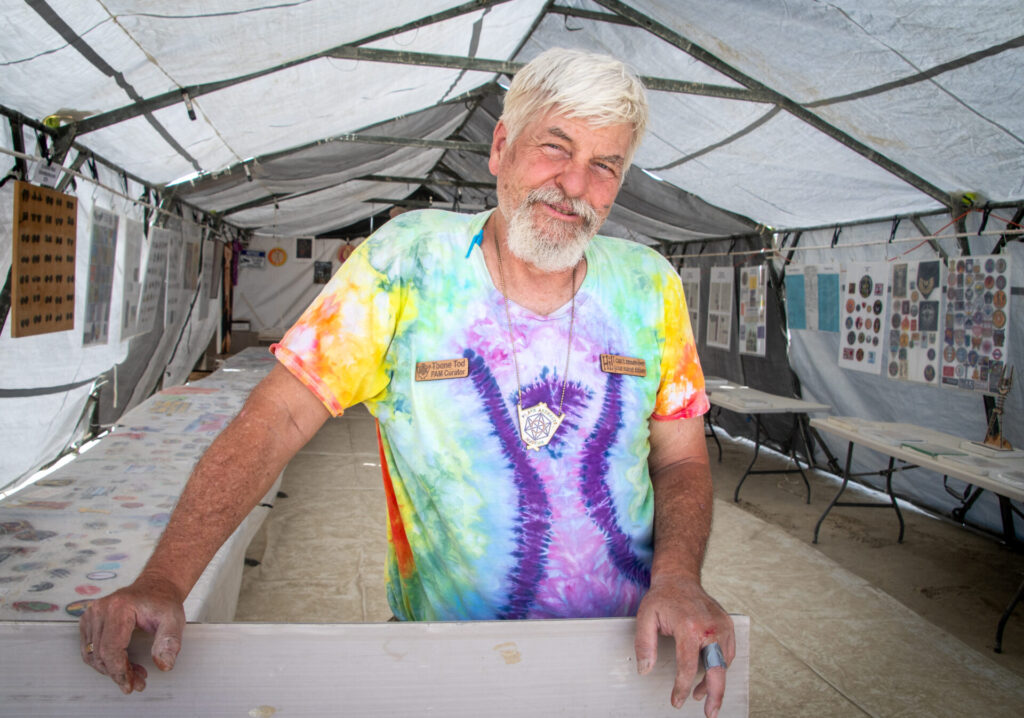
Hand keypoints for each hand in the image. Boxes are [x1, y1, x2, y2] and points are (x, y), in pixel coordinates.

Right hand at [79, 573, 185, 693]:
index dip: (119, 672)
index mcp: (118, 607)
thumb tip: (164, 665)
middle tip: (139, 682)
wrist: (155, 587)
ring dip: (111, 670)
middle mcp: (100, 609)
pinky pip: (89, 649)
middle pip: (100, 654)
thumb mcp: (174, 619)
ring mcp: (91, 614)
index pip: (111, 649)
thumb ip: (170, 641)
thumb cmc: (163, 603)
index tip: (131, 686)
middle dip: (118, 673)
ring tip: (134, 674)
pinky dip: (104, 661)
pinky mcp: (88, 620)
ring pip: (92, 655)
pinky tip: (123, 664)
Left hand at [634, 575, 734, 715]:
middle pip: (717, 669)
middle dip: (714, 695)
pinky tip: (708, 674)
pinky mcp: (728, 625)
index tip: (676, 700)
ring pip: (724, 663)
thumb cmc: (662, 597)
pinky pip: (728, 653)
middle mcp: (711, 627)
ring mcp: (723, 626)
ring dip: (714, 682)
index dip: (682, 687)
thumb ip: (644, 645)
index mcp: (690, 626)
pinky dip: (720, 666)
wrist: (680, 578)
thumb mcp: (645, 617)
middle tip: (709, 714)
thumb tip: (645, 670)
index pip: (688, 666)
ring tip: (701, 695)